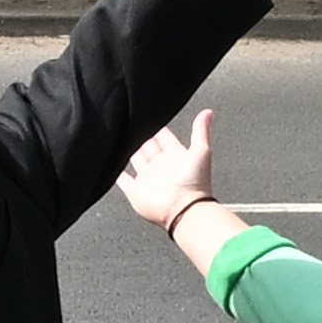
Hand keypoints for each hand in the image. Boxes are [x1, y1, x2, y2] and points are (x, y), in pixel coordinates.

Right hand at [117, 107, 240, 269]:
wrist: (183, 209)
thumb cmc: (195, 184)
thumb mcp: (201, 151)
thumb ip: (200, 130)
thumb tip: (208, 113)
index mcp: (176, 156)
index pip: (164, 138)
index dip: (158, 128)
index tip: (151, 118)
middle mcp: (161, 167)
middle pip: (148, 147)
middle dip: (142, 137)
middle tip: (134, 126)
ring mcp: (148, 178)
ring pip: (136, 160)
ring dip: (130, 150)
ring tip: (122, 139)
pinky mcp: (136, 190)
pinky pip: (124, 179)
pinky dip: (117, 171)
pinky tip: (113, 163)